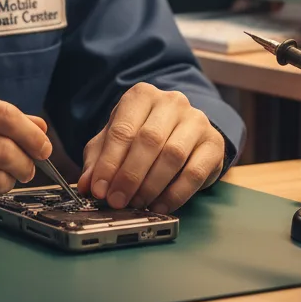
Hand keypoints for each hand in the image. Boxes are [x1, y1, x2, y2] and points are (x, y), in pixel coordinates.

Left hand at [76, 84, 224, 214]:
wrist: (184, 132)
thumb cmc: (144, 135)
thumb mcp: (115, 141)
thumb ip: (98, 160)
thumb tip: (87, 185)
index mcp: (142, 96)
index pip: (123, 129)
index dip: (109, 163)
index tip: (100, 190)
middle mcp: (171, 102)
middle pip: (149, 141)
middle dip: (130, 176)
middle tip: (117, 201)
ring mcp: (196, 120)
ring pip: (173, 155)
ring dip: (151, 186)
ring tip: (137, 204)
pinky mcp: (214, 143)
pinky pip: (195, 172)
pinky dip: (175, 194)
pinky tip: (160, 206)